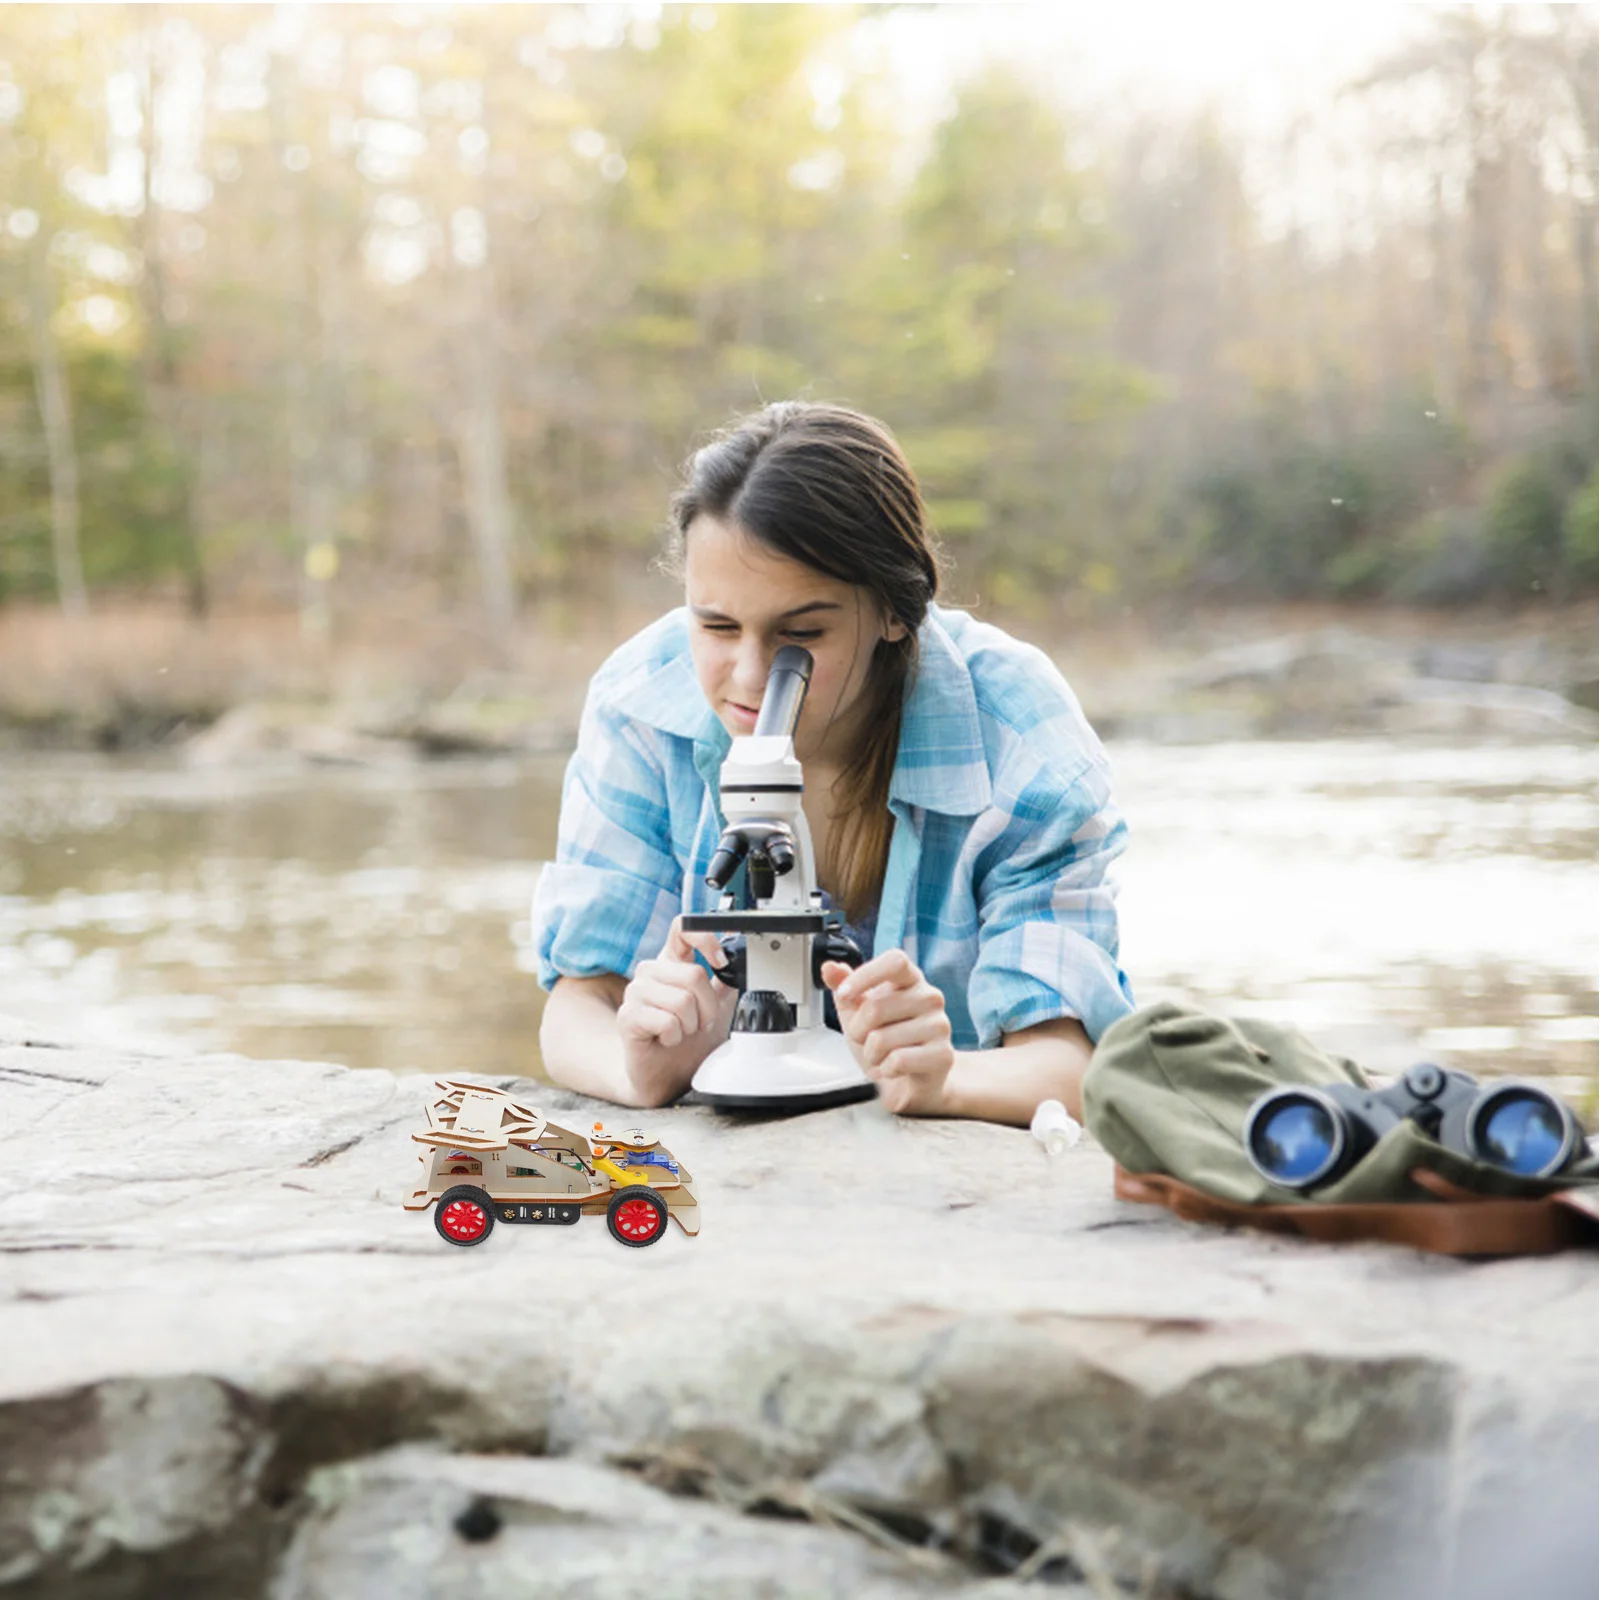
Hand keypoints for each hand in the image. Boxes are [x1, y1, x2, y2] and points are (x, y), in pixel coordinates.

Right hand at [616, 916, 738, 1103]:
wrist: (665, 1075)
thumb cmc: (687, 1041)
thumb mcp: (716, 1008)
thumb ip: (726, 983)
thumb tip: (741, 962)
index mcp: (672, 963)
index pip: (682, 929)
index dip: (705, 939)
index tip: (720, 963)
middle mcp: (651, 972)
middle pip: (692, 973)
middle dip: (707, 1007)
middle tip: (700, 1023)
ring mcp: (636, 992)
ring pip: (682, 1000)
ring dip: (691, 1024)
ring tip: (682, 1032)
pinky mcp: (628, 1016)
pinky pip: (667, 1021)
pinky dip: (675, 1037)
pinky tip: (667, 1040)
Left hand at [820, 949, 954, 1115]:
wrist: (908, 1081)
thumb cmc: (885, 1042)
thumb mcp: (857, 1012)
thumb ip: (843, 987)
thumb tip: (829, 968)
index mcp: (910, 980)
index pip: (894, 961)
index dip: (865, 976)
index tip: (844, 995)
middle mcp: (929, 997)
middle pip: (875, 1008)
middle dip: (858, 1031)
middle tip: (866, 1040)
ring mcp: (939, 1025)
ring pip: (882, 1039)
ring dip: (871, 1054)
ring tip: (883, 1056)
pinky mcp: (943, 1055)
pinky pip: (897, 1061)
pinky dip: (885, 1069)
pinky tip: (893, 1069)